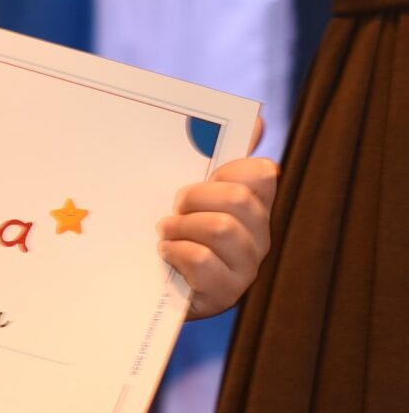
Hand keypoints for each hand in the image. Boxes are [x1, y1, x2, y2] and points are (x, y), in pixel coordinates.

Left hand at [160, 134, 278, 318]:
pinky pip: (203, 261)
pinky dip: (177, 252)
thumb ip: (218, 156)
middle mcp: (260, 237)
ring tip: (165, 230)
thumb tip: (256, 118)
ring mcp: (246, 268)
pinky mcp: (225, 294)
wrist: (148, 285)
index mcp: (256, 206)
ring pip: (222, 229)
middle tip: (174, 206)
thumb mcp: (193, 192)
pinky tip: (166, 253)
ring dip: (182, 225)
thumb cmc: (177, 231)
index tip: (203, 177)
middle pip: (238, 199)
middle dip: (195, 196)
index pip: (264, 173)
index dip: (229, 169)